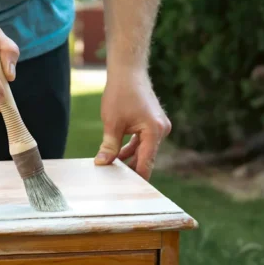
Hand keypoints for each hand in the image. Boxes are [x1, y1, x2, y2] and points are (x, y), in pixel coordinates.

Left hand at [94, 65, 170, 179]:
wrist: (128, 72)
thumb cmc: (120, 94)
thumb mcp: (112, 124)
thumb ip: (109, 146)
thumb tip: (102, 164)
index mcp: (154, 131)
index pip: (146, 162)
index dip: (137, 178)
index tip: (129, 192)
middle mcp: (161, 130)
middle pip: (147, 157)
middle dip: (132, 169)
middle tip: (117, 184)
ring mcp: (159, 126)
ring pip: (144, 150)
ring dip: (130, 159)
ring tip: (114, 171)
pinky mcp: (153, 123)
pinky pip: (143, 141)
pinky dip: (132, 148)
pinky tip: (118, 156)